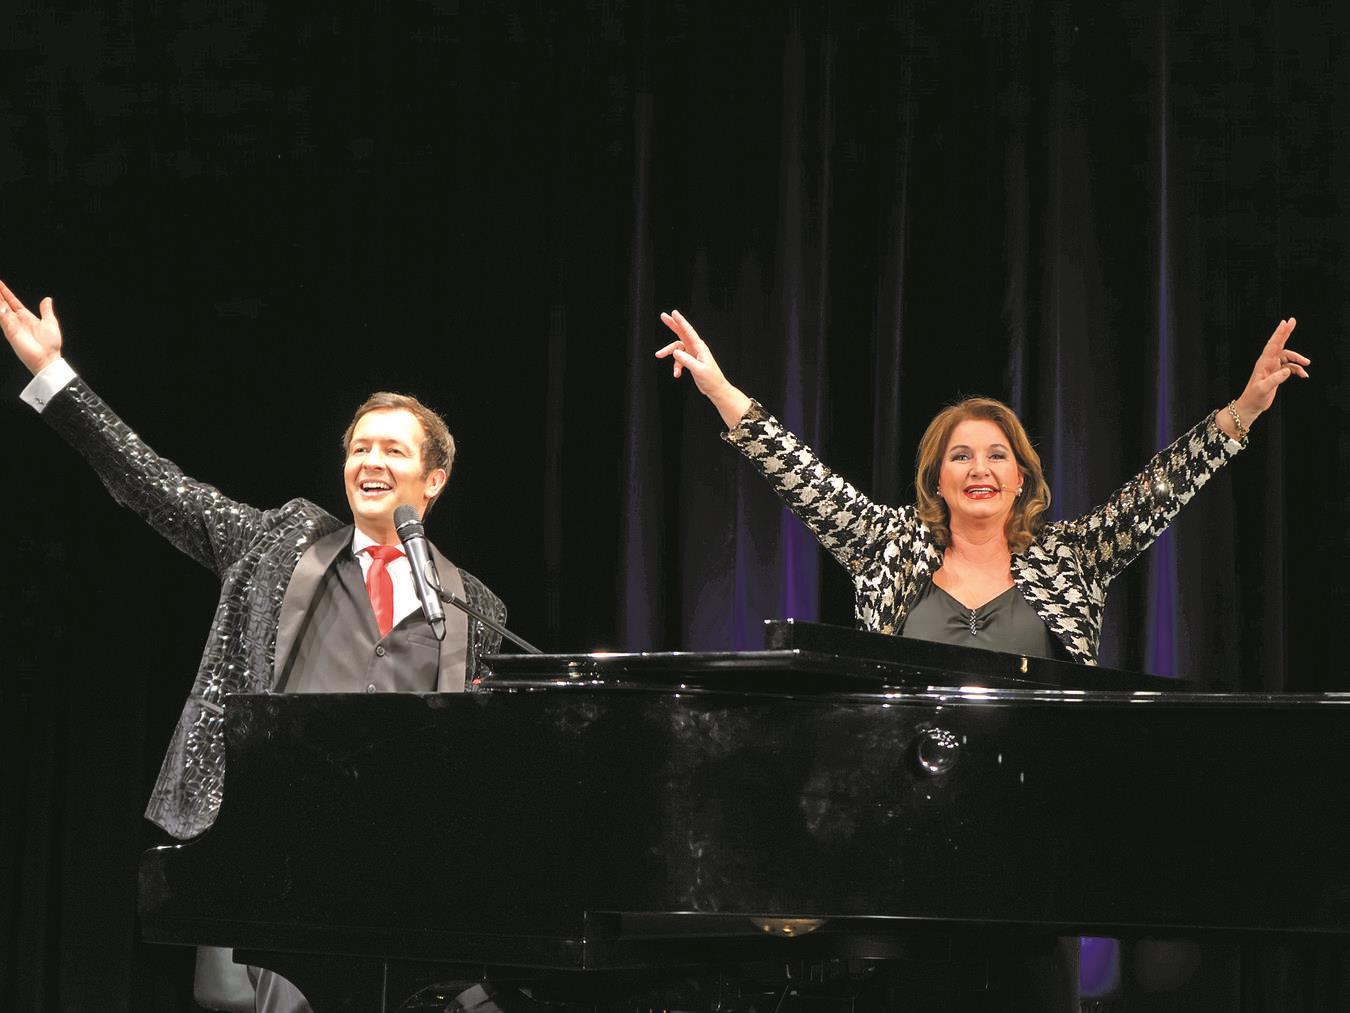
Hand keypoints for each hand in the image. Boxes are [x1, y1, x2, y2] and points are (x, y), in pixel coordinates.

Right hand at [0, 280, 63, 375]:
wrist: (48, 358)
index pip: (13, 302)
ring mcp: (12, 326)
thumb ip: (46, 310)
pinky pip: (2, 319)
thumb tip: (47, 300)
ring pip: (0, 309)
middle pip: (3, 304)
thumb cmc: (50, 344)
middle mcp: (17, 320)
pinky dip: (0, 312)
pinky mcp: (10, 332)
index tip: (0, 284)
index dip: (6, 293)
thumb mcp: (50, 322)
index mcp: (26, 317)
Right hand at [656, 309, 751, 427]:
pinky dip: (676, 366)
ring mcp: (693, 353)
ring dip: (668, 352)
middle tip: (663, 316)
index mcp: (700, 347)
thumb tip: (675, 352)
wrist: (716, 389)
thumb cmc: (711, 379)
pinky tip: (677, 374)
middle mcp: (696, 348)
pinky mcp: (691, 360)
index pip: (689, 331)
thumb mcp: (698, 370)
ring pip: (677, 348)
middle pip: (682, 333)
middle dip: (673, 324)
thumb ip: (687, 361)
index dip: (681, 321)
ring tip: (658, 355)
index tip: (674, 313)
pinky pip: (679, 359)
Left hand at [1235, 317, 1308, 421]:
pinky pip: (1290, 367)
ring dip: (1298, 360)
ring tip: (1307, 365)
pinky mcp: (1276, 373)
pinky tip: (1304, 375)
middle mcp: (1268, 362)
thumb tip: (1288, 370)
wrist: (1251, 406)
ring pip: (1288, 357)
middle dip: (1285, 332)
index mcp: (1264, 363)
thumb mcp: (1264, 389)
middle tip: (1292, 320)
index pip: (1273, 345)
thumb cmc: (1254, 397)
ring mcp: (1272, 367)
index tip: (1286, 322)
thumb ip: (1275, 379)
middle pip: (1279, 344)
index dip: (1280, 333)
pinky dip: (1297, 370)